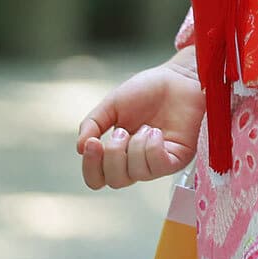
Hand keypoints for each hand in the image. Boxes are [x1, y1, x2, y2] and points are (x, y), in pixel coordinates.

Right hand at [75, 50, 204, 189]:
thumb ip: (93, 124)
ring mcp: (158, 161)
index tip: (92, 143)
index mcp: (118, 153)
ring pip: (136, 174)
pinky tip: (156, 132)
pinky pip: (159, 166)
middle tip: (122, 131)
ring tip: (145, 126)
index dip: (90, 167)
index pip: (97, 178)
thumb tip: (79, 147)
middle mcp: (137, 162)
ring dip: (135, 147)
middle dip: (113, 155)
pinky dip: (152, 149)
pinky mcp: (178, 158)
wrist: (177, 76)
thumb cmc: (147, 90)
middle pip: (115, 181)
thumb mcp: (112, 104)